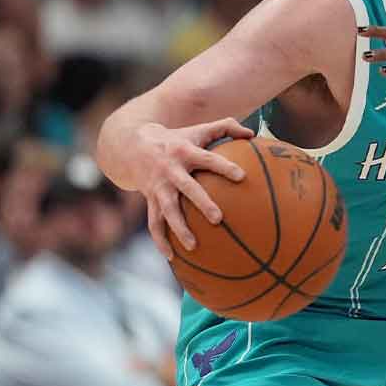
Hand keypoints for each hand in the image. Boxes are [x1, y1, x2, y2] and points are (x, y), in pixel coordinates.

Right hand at [127, 118, 254, 257]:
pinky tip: (172, 258)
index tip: (242, 177)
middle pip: (187, 188)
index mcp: (185, 152)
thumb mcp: (198, 130)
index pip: (208, 159)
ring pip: (167, 211)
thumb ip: (226, 127)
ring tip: (193, 246)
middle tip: (218, 218)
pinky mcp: (150, 200)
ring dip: (178, 229)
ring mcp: (158, 187)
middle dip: (201, 203)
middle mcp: (170, 170)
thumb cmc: (177, 139)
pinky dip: (160, 241)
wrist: (132, 146)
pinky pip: (153, 223)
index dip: (224, 167)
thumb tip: (253, 134)